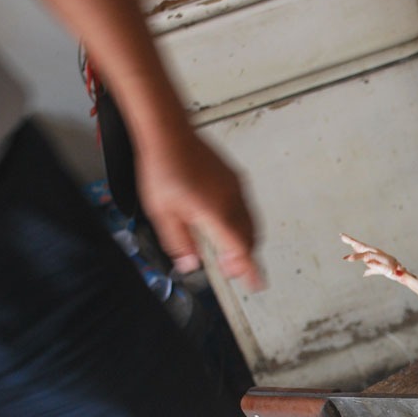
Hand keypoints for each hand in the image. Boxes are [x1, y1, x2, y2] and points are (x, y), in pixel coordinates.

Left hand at [134, 128, 263, 290]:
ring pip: (251, 224)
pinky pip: (246, 208)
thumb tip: (190, 264)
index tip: (256, 284)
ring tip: (230, 250)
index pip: (240, 249)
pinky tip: (227, 223)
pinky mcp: (235, 179)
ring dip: (245, 241)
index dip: (250, 270)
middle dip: (245, 257)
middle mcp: (231, 202)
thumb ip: (178, 242)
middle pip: (250, 239)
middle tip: (233, 270)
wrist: (169, 133)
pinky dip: (243, 224)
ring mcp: (236, 189)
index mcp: (215, 214)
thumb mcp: (161, 213)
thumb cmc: (163, 167)